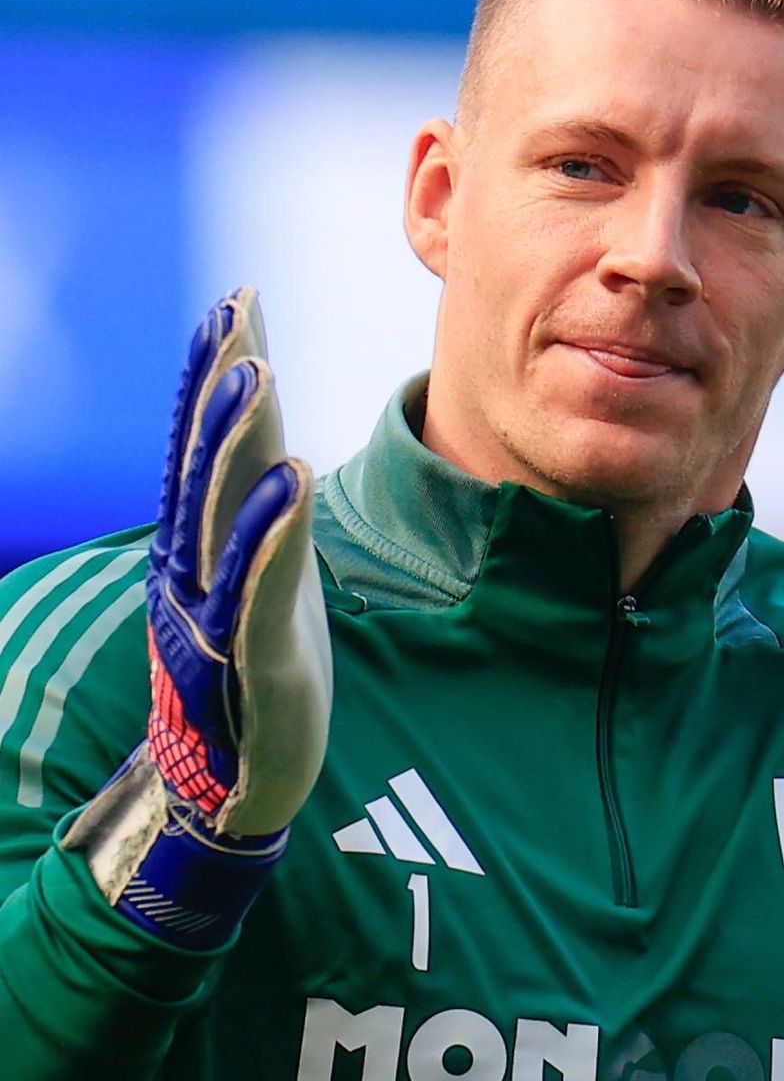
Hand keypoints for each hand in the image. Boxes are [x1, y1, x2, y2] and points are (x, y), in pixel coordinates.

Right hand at [145, 287, 330, 836]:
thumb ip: (256, 503)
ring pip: (222, 516)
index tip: (235, 302)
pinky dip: (272, 533)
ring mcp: (216, 613)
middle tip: (239, 316)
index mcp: (197, 544)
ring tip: (259, 378)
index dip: (213, 374)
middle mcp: (192, 568)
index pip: (202, 445)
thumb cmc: (254, 661)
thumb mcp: (258, 571)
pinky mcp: (253, 659)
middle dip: (222, 388)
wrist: (237, 778)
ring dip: (239, 444)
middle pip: (206, 465)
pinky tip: (293, 480)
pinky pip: (257, 588)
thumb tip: (264, 427)